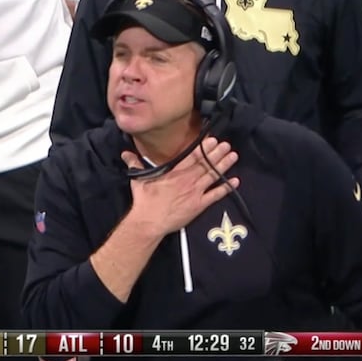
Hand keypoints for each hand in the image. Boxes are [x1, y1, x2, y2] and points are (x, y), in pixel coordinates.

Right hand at [122, 137, 238, 234]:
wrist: (149, 221)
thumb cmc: (144, 200)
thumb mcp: (139, 179)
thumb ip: (135, 164)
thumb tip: (125, 154)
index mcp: (175, 171)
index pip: (192, 156)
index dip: (204, 147)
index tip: (213, 139)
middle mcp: (188, 179)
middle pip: (206, 163)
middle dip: (218, 153)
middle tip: (227, 144)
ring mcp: (195, 192)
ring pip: (213, 175)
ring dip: (224, 165)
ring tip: (233, 156)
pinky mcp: (199, 205)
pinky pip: (215, 195)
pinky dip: (226, 188)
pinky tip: (235, 181)